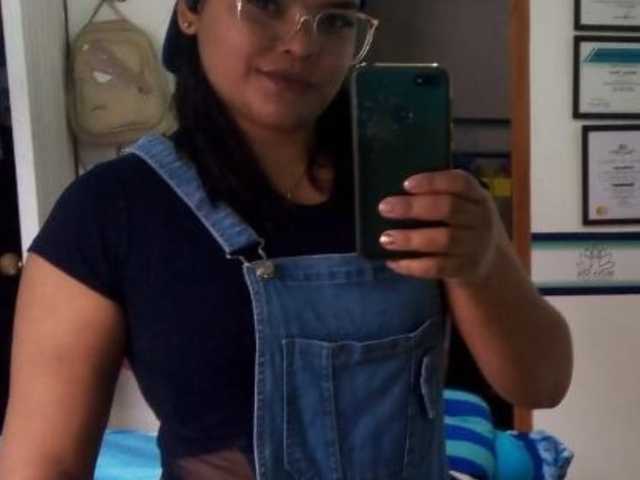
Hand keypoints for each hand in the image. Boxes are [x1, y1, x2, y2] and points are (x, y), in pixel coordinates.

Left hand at [378, 169, 507, 282]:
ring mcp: (474, 246)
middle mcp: (480, 219)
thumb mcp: (464, 205)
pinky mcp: (465, 269)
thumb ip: (439, 196)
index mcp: (477, 196)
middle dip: (414, 207)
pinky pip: (437, 267)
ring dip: (411, 239)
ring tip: (385, 238)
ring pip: (443, 240)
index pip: (460, 182)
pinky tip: (393, 261)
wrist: (491, 261)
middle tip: (384, 208)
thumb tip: (396, 194)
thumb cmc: (464, 224)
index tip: (406, 184)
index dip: (433, 181)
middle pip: (448, 209)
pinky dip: (413, 265)